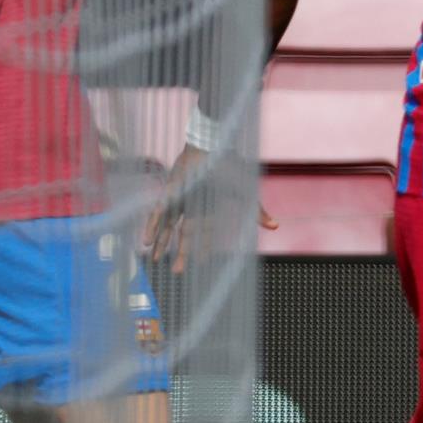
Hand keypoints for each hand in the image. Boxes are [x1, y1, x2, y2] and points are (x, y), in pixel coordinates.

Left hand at [143, 145, 277, 274]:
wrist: (212, 149)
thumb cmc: (229, 169)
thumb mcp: (245, 195)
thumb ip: (257, 212)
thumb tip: (276, 226)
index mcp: (208, 208)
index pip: (204, 233)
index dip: (202, 248)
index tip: (200, 263)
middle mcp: (192, 207)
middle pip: (185, 235)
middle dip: (181, 253)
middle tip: (178, 272)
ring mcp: (179, 201)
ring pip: (167, 227)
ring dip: (161, 243)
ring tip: (154, 259)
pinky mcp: (169, 194)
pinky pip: (157, 214)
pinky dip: (152, 227)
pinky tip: (146, 241)